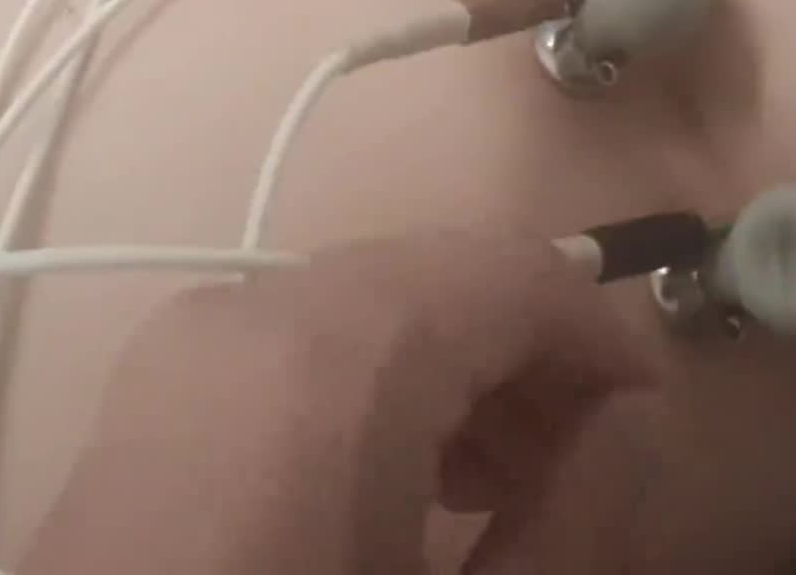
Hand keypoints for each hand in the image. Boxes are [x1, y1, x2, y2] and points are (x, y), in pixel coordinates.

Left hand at [22, 232, 650, 573]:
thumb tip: (637, 423)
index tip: (658, 427)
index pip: (512, 272)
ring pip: (358, 314)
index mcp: (331, 348)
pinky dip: (365, 395)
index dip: (606, 338)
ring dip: (452, 378)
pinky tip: (400, 493)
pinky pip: (287, 354)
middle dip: (529, 362)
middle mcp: (245, 310)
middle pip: (433, 283)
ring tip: (509, 498)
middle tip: (590, 477)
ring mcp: (178, 350)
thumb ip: (578, 521)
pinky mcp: (137, 403)